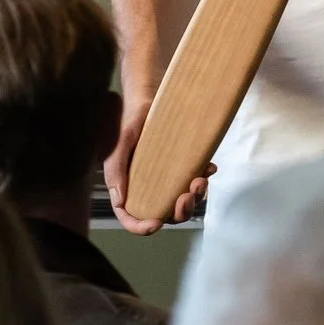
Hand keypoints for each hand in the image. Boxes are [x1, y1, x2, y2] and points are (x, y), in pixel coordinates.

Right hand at [104, 101, 209, 234]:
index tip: (156, 223)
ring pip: (183, 200)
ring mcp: (166, 178)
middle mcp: (148, 187)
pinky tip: (208, 167)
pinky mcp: (181, 166)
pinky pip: (195, 179)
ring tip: (200, 180)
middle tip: (187, 196)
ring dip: (196, 197)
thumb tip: (120, 201)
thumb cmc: (128, 121)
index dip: (141, 227)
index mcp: (128, 188)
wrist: (147, 98)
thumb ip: (115, 172)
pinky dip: (204, 177)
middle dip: (180, 212)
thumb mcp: (118, 146)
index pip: (131, 217)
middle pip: (165, 214)